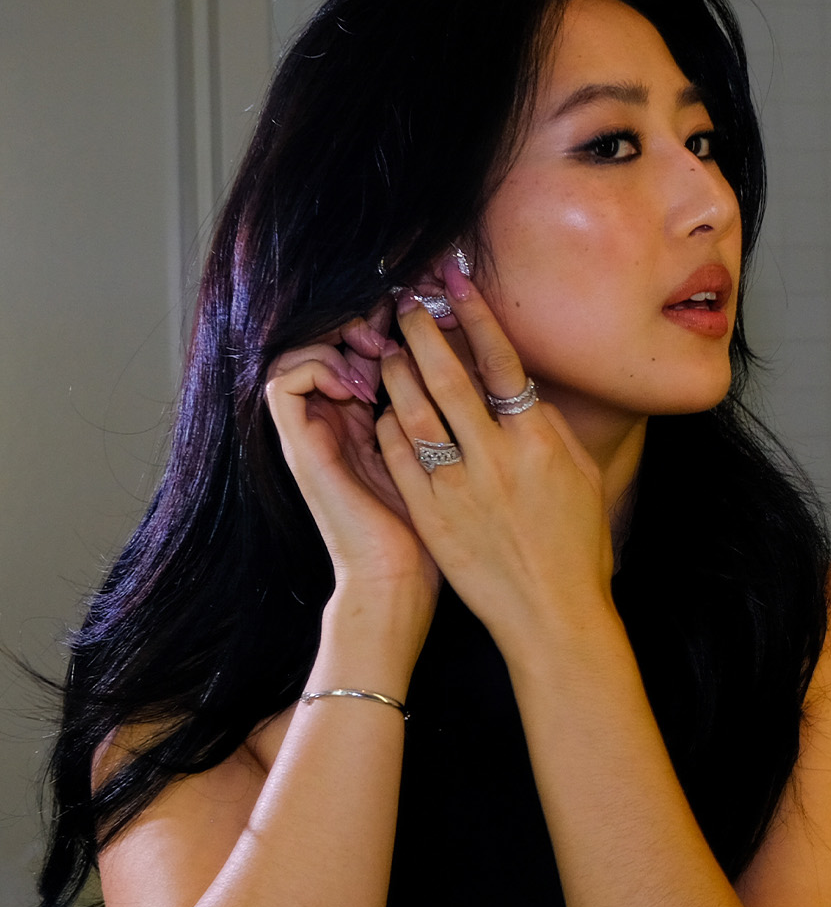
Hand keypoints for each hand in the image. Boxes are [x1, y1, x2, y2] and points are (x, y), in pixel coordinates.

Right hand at [264, 306, 437, 604]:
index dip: (384, 328)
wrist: (399, 581)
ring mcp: (312, 436)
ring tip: (378, 352)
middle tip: (397, 326)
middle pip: (326, 345)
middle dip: (360, 325)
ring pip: (298, 355)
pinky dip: (318, 369)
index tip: (421, 325)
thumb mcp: (442, 459)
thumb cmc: (432, 532)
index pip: (358, 353)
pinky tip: (361, 385)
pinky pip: (283, 384)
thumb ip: (441, 418)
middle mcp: (333, 425)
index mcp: (365, 424)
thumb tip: (469, 371)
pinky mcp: (300, 450)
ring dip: (337, 343)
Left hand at [376, 258, 615, 650]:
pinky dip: (388, 425)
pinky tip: (383, 409)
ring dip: (397, 372)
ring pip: (414, 410)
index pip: (501, 361)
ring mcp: (459, 486)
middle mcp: (497, 456)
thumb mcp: (582, 478)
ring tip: (387, 350)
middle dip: (422, 331)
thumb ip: (551, 430)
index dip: (475, 315)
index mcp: (540, 441)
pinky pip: (398, 456)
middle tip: (403, 305)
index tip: (454, 283)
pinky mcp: (431, 514)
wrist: (553, 615)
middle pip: (448, 375)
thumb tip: (523, 392)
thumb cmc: (577, 547)